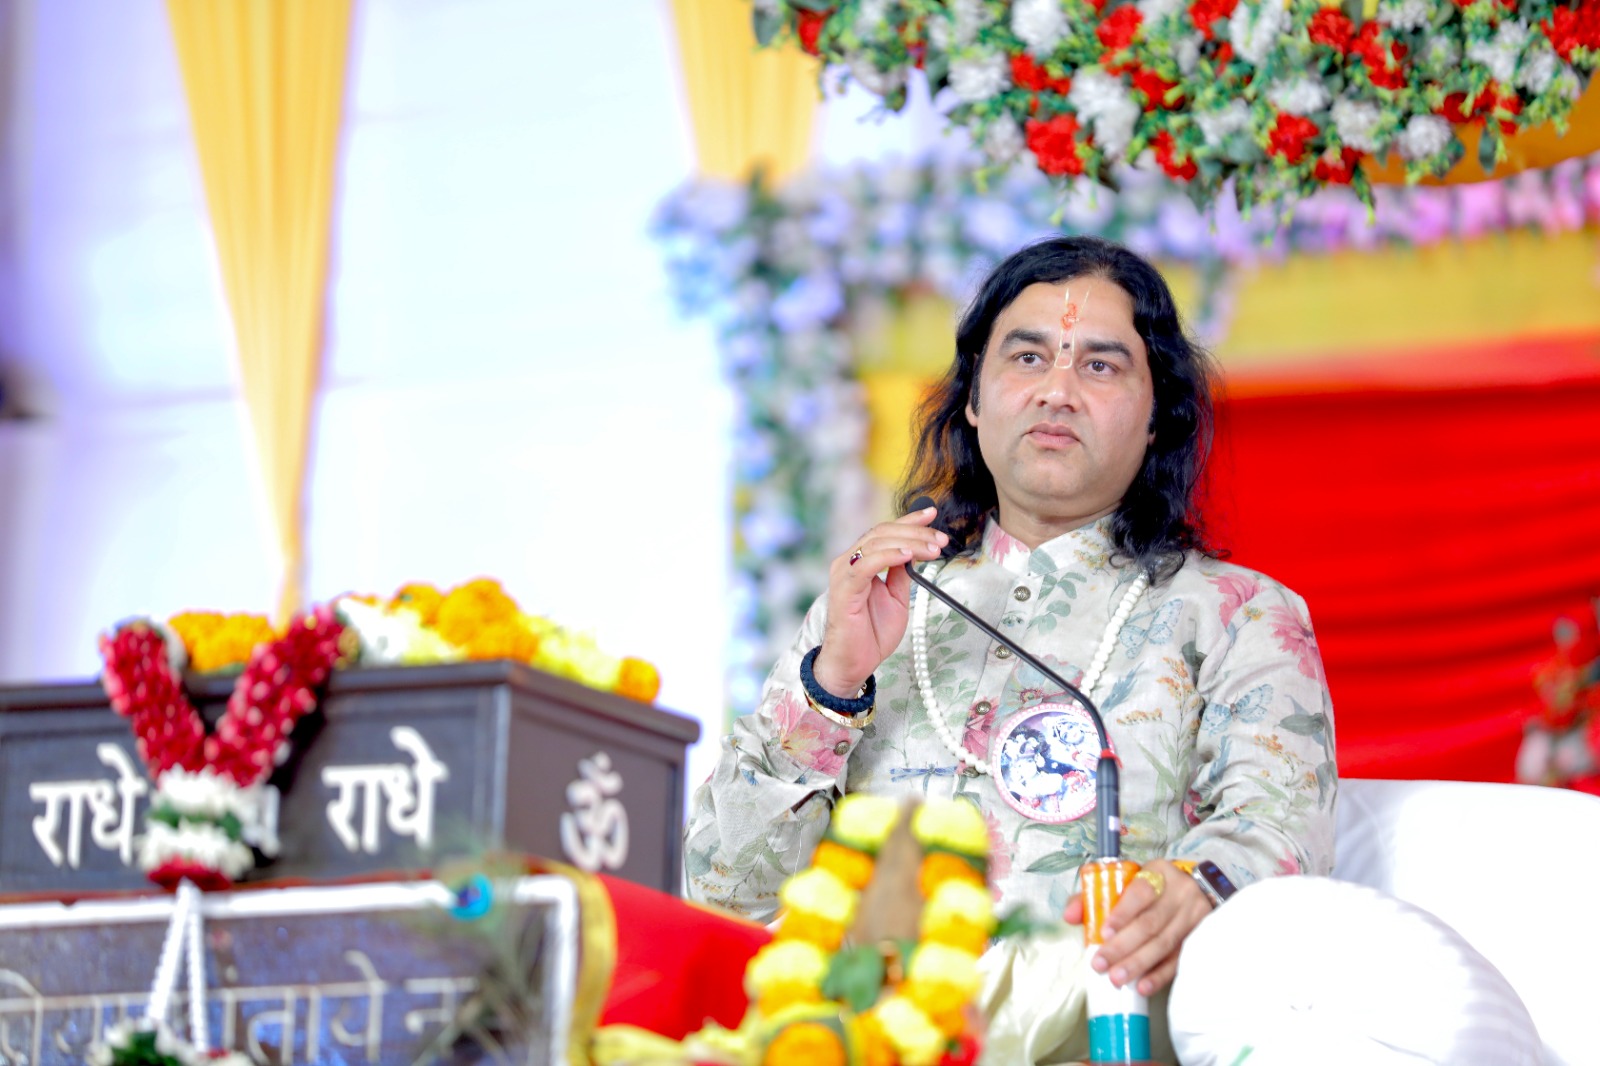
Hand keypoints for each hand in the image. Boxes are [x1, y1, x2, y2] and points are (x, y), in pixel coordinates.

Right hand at [811, 506, 948, 696]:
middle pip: (883, 532)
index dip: (909, 520)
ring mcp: (844, 573)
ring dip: (909, 542)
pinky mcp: (844, 588)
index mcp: (861, 562)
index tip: (932, 514)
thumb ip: (901, 573)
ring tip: (933, 549)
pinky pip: (866, 564)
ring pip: (877, 542)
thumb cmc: (871, 633)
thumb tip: (915, 552)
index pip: (885, 531)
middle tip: (941, 539)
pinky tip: (907, 555)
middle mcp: (849, 562)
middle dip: (916, 531)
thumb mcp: (896, 598)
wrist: (854, 663)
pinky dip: (889, 555)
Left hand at [1063, 860, 1211, 996]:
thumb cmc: (1151, 887)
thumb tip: (1069, 916)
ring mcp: (1193, 917)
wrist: (1196, 889)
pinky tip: (1143, 986)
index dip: (1123, 913)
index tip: (1104, 933)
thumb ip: (1094, 897)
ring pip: (1164, 943)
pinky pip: (1178, 959)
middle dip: (1123, 946)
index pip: (1140, 892)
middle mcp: (1180, 893)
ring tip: (1117, 978)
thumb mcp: (1126, 882)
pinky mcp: (1200, 937)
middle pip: (1150, 923)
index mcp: (1158, 873)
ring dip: (1138, 964)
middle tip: (1102, 964)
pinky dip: (1159, 975)